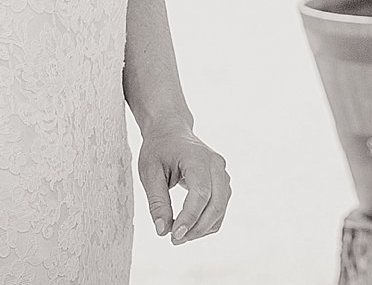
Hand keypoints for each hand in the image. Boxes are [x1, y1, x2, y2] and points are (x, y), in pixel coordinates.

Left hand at [137, 122, 229, 245]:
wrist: (170, 130)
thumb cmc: (158, 149)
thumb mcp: (149, 172)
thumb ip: (157, 201)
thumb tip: (162, 230)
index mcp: (197, 158)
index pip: (200, 193)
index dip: (189, 217)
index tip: (173, 236)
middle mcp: (215, 164)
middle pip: (216, 203)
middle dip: (197, 227)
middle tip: (174, 240)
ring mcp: (222, 172)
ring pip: (221, 207)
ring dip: (203, 227)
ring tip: (179, 235)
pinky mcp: (222, 180)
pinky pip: (220, 206)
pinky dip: (208, 221)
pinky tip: (189, 227)